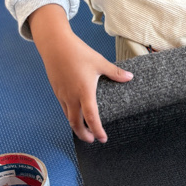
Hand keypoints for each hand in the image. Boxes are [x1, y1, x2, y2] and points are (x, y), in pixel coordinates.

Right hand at [29, 5, 132, 142]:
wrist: (55, 45)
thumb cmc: (78, 52)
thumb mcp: (99, 62)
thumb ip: (114, 72)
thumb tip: (129, 77)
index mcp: (84, 92)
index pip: (91, 118)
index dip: (97, 130)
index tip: (103, 139)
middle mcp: (71, 97)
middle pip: (76, 123)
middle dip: (84, 134)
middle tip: (93, 139)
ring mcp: (62, 95)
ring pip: (68, 117)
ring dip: (76, 126)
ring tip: (84, 130)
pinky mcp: (57, 90)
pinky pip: (63, 108)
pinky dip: (70, 115)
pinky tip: (75, 113)